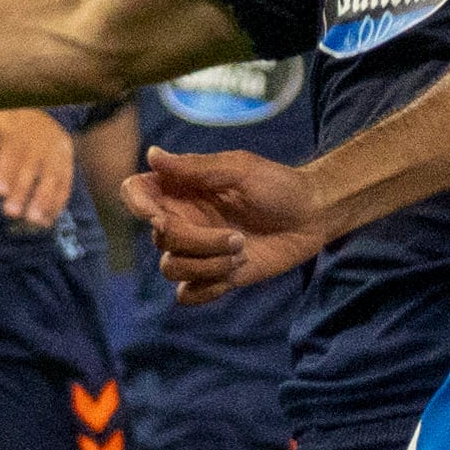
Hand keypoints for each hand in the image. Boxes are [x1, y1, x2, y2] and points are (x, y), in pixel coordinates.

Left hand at [0, 108, 72, 227]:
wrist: (41, 115)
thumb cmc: (9, 125)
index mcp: (20, 129)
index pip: (12, 151)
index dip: (6, 171)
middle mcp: (40, 140)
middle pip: (31, 167)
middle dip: (21, 191)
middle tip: (10, 213)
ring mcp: (56, 152)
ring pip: (51, 177)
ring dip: (43, 201)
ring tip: (33, 222)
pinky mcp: (67, 163)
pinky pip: (64, 184)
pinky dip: (57, 203)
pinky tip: (47, 221)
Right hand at [124, 143, 323, 304]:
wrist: (313, 215)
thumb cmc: (278, 184)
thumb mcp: (239, 169)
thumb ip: (194, 167)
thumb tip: (151, 155)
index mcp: (182, 189)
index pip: (136, 194)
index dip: (138, 207)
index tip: (161, 217)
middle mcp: (183, 219)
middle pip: (158, 238)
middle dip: (196, 242)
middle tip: (237, 237)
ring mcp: (197, 249)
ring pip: (170, 268)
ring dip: (206, 265)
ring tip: (241, 253)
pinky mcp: (214, 276)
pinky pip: (187, 294)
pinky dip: (206, 289)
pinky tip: (234, 274)